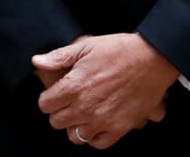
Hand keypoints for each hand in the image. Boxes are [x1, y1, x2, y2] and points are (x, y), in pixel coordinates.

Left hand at [31, 32, 178, 149]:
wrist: (151, 59)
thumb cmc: (119, 50)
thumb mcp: (87, 46)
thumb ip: (60, 56)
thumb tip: (38, 61)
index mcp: (73, 86)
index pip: (45, 105)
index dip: (48, 97)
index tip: (56, 92)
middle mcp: (84, 107)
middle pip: (57, 122)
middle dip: (60, 110)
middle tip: (70, 100)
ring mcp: (101, 120)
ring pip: (74, 136)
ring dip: (76, 125)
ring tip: (83, 112)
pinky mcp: (118, 129)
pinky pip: (97, 144)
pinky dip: (95, 136)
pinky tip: (98, 122)